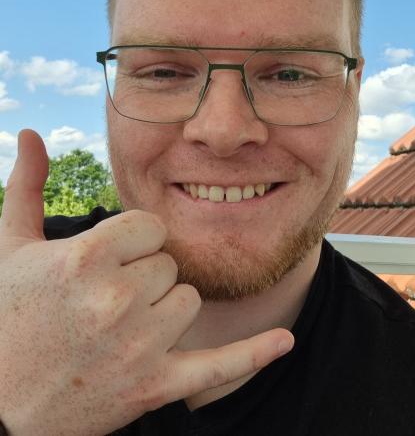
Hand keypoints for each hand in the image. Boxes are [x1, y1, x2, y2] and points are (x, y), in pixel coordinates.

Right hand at [0, 130, 293, 435]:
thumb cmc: (8, 315)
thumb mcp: (11, 246)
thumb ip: (27, 184)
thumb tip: (30, 133)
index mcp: (88, 258)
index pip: (151, 227)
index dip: (131, 241)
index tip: (108, 260)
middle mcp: (117, 300)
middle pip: (168, 264)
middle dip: (143, 276)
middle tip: (103, 300)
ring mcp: (139, 346)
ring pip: (188, 301)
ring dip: (163, 309)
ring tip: (120, 326)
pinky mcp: (153, 385)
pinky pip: (217, 366)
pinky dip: (252, 354)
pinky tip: (283, 341)